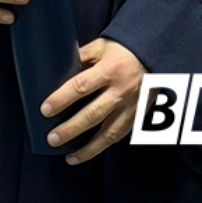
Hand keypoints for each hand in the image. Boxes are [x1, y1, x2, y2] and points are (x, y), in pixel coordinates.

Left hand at [40, 38, 144, 163]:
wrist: (156, 54)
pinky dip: (103, 146)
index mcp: (110, 69)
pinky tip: (90, 152)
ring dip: (87, 149)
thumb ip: (82, 57)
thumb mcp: (101, 46)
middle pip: (92, 115)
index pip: (81, 87)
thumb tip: (58, 68)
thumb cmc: (125, 48)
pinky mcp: (138, 116)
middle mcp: (121, 90)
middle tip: (52, 139)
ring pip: (108, 134)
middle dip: (70, 129)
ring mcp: (131, 106)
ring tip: (70, 157)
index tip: (45, 110)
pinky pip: (119, 136)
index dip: (62, 99)